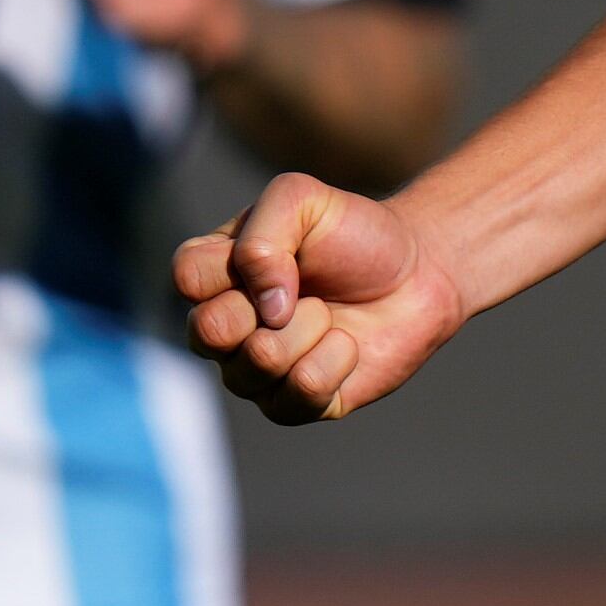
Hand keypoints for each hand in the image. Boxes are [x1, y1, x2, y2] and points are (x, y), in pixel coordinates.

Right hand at [174, 173, 463, 424]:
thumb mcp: (304, 200)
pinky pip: (299, 392)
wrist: (417, 273)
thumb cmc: (354, 234)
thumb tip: (264, 308)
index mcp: (216, 273)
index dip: (236, 267)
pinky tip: (347, 345)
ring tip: (329, 313)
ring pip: (256, 364)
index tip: (284, 254)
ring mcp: (253, 371)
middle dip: (269, 307)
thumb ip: (263, 237)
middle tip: (306, 293)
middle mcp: (225, 327)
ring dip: (310, 329)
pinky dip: (336, 360)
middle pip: (207, 332)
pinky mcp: (291, 404)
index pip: (187, 278)